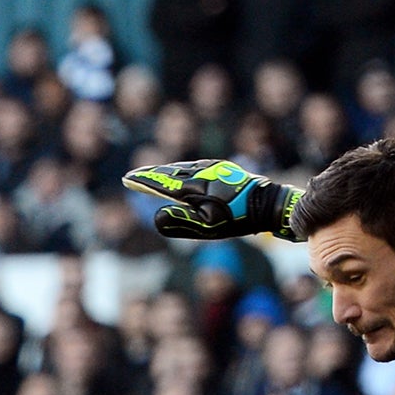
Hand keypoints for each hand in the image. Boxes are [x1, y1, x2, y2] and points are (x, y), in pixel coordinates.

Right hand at [122, 159, 303, 240]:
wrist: (267, 204)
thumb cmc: (237, 219)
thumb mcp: (208, 227)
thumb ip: (181, 222)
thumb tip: (157, 215)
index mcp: (195, 188)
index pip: (163, 183)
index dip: (144, 181)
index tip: (128, 179)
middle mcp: (201, 173)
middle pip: (169, 172)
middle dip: (151, 174)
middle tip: (133, 175)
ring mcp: (212, 168)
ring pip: (181, 167)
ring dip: (164, 170)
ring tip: (151, 173)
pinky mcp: (220, 168)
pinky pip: (193, 166)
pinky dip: (179, 169)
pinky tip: (177, 171)